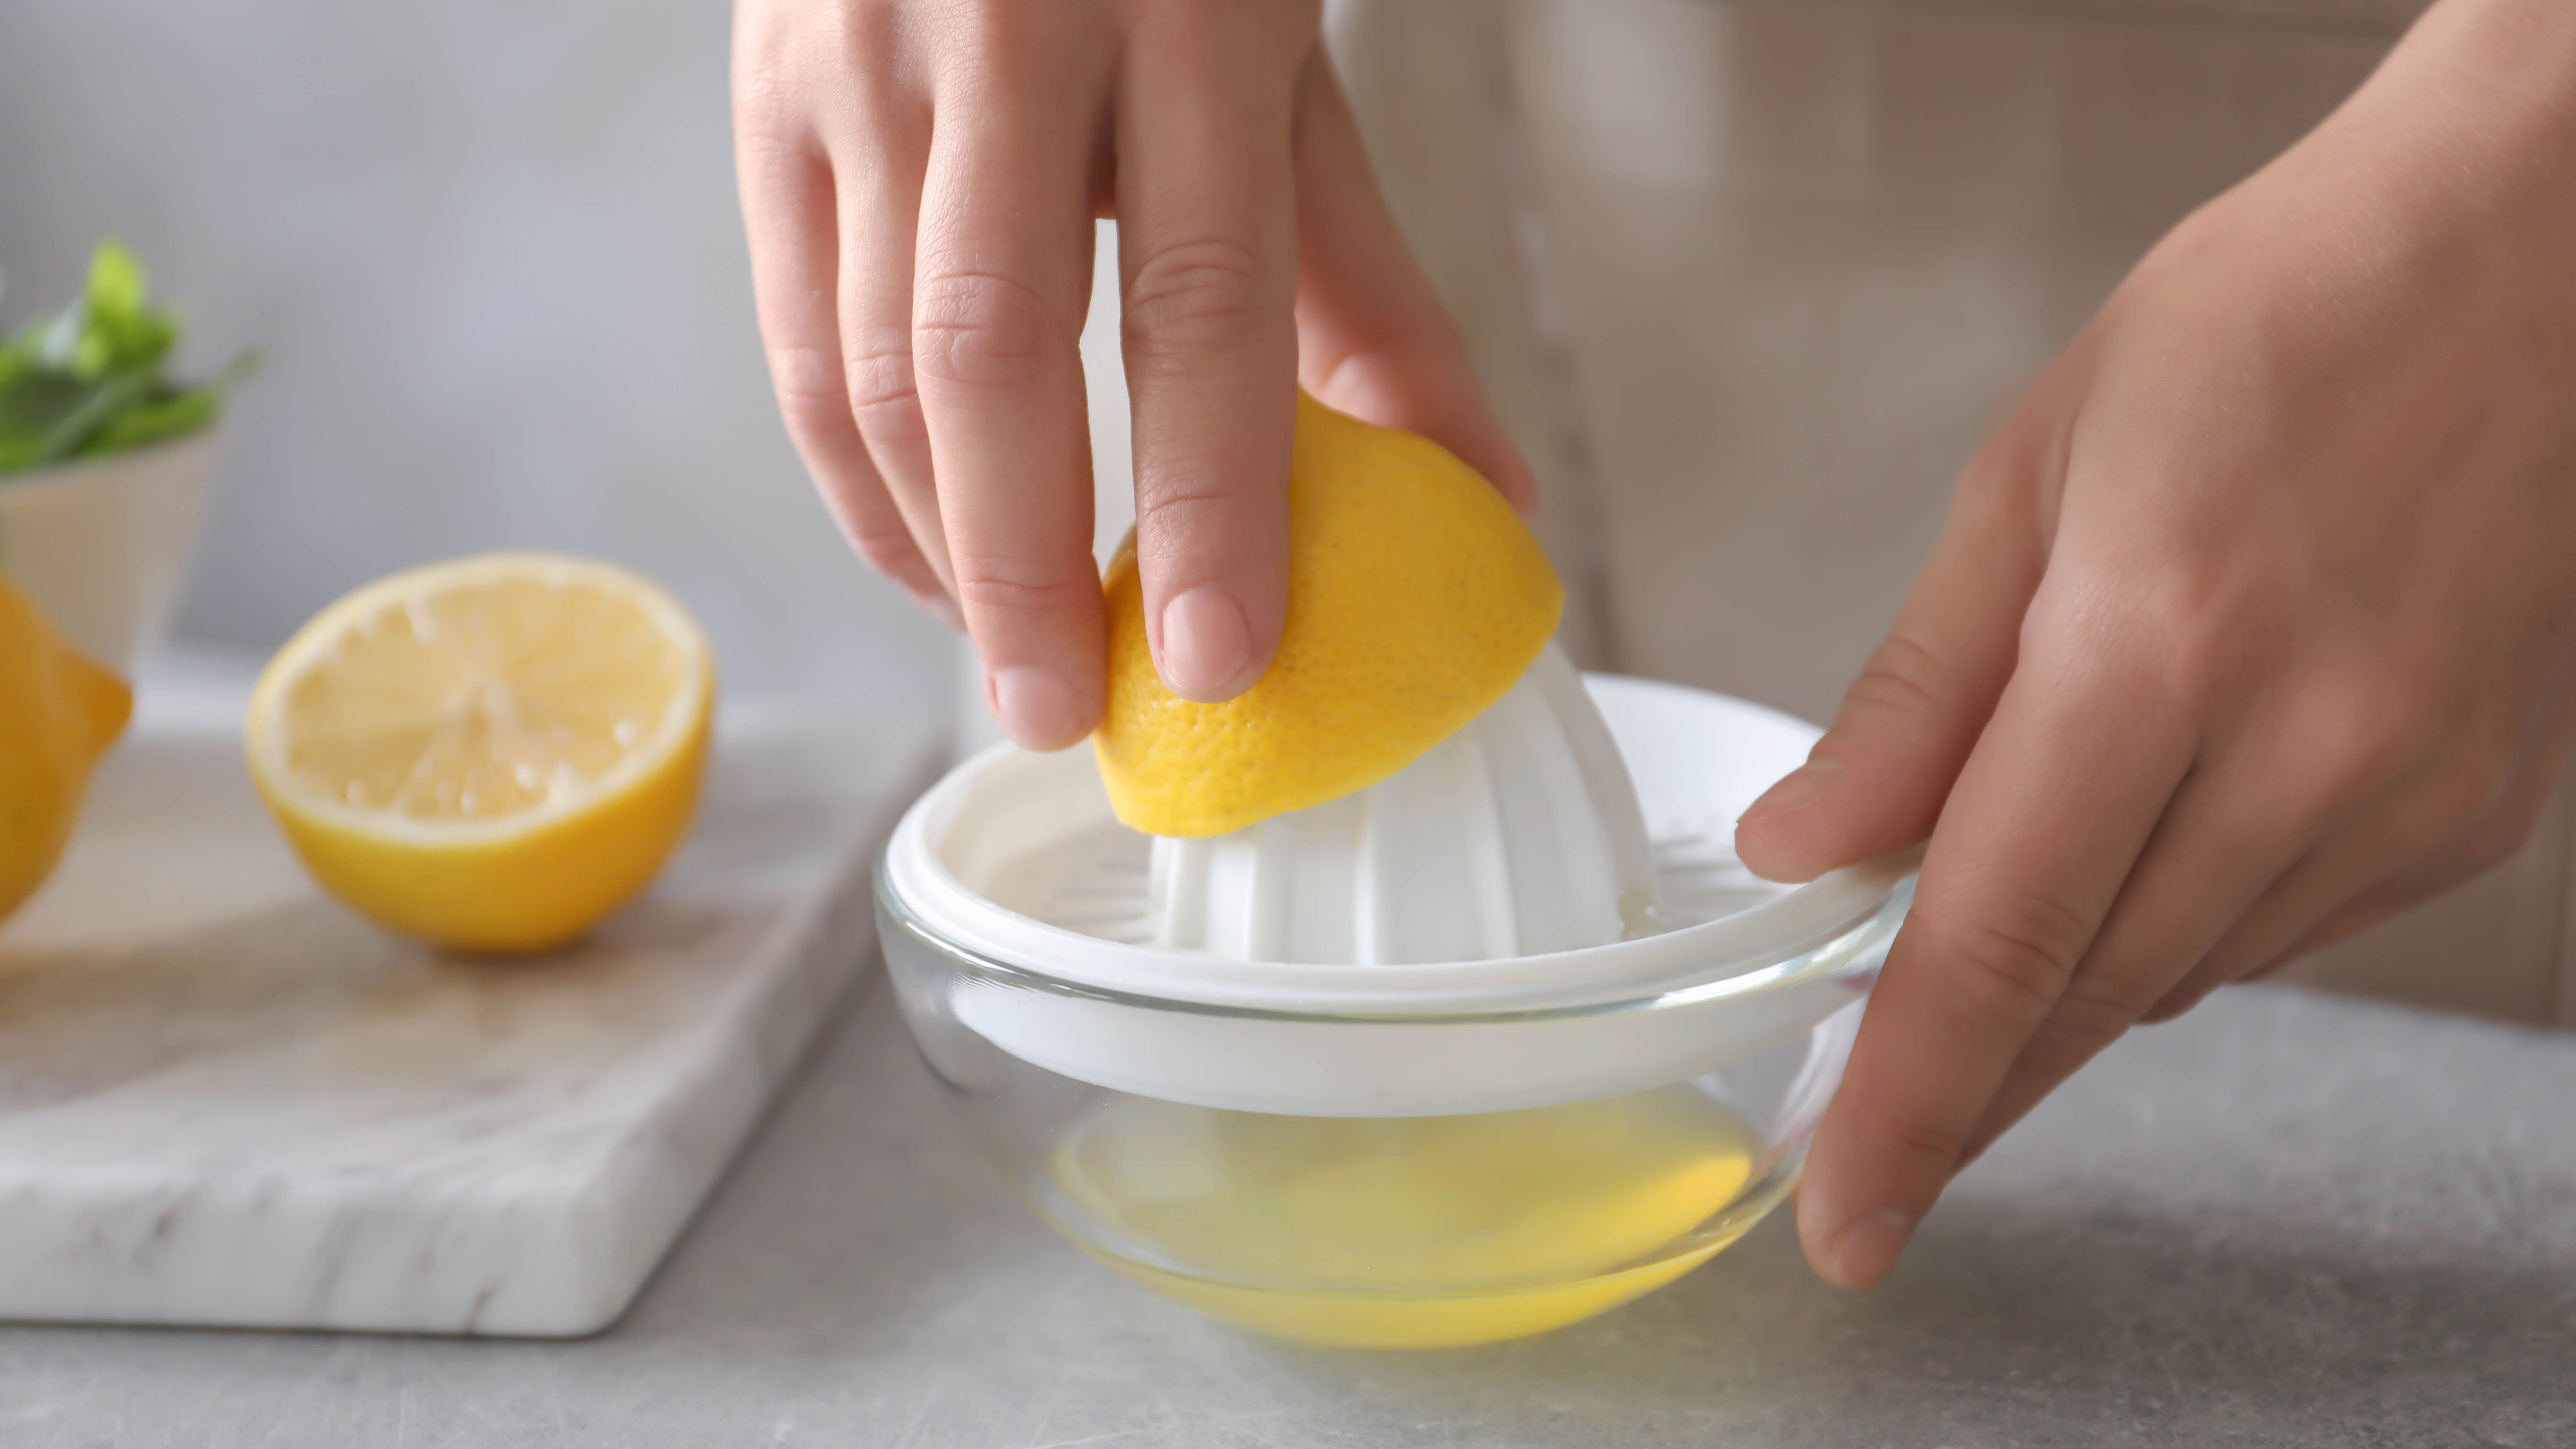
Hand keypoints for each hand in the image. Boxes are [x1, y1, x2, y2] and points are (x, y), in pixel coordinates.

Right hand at [731, 0, 1533, 747]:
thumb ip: (1368, 291)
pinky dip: (856, 478)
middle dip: (1025, 564)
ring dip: (938, 544)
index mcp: (1186, 16)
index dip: (1209, 499)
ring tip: (1014, 661)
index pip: (1198, 300)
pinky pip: (792, 329)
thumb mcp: (1284, 73)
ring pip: (869, 358)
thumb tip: (1475, 500)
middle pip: (991, 350)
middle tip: (1068, 714)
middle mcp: (1006, 31)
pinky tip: (928, 561)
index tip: (1224, 658)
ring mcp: (859, 57)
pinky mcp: (761, 92)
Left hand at [1734, 0, 2575, 1289]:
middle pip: (2088, 996)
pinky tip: (2160, 829)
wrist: (2519, 265)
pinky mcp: (2464, 816)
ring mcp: (2406, 797)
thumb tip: (1802, 848)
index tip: (1843, 1216)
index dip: (1906, 1104)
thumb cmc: (2266, 329)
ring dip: (2068, 982)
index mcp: (2157, 649)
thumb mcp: (2028, 476)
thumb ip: (1915, 696)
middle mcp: (2303, 750)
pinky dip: (2179, 915)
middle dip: (1966, 1092)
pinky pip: (2275, 928)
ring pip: (2179, 973)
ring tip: (1997, 923)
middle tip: (1870, 1151)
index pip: (1997, 945)